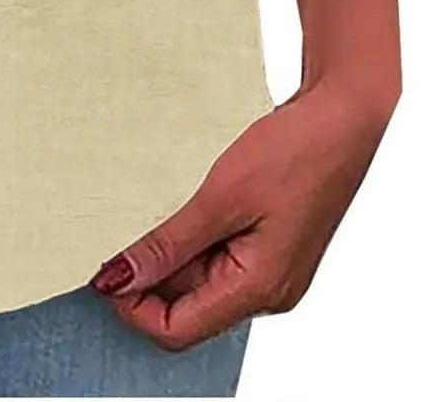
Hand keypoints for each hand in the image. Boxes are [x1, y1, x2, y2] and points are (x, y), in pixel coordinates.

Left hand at [88, 79, 396, 349]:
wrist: (343, 117)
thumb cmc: (295, 152)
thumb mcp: (220, 197)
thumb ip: (168, 244)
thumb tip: (119, 279)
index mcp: (259, 289)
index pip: (178, 330)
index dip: (133, 307)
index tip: (105, 271)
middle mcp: (267, 292)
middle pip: (186, 309)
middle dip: (148, 280)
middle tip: (117, 234)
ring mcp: (270, 270)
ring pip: (199, 282)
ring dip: (168, 256)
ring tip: (150, 210)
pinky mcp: (268, 246)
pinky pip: (216, 259)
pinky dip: (190, 240)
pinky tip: (179, 206)